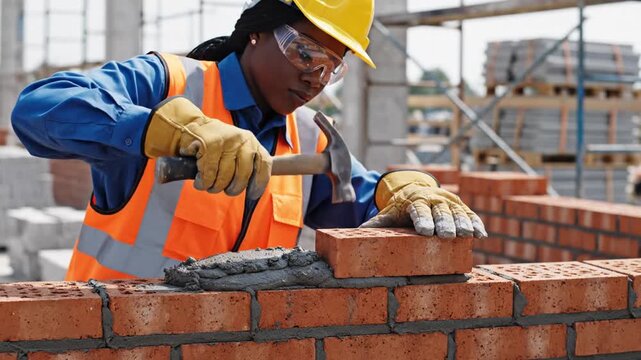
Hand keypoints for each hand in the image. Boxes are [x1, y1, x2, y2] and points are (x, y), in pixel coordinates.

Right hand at [144, 96, 271, 198]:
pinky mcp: (208, 144)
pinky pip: (208, 174)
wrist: (188, 126)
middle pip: (243, 175)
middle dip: (233, 188)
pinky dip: (203, 182)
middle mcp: (241, 139)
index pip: (264, 164)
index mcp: (251, 142)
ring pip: (224, 177)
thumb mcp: (236, 149)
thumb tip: (253, 188)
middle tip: (224, 190)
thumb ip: (247, 164)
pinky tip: (200, 180)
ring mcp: (225, 141)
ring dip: (215, 187)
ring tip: (209, 184)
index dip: (259, 183)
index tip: (252, 194)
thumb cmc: (214, 145)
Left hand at [360, 171, 486, 237]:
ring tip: (467, 235)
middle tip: (446, 236)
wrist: (416, 190)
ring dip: (462, 224)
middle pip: (440, 212)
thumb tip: (357, 233)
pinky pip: (469, 215)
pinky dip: (476, 224)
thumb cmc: (401, 208)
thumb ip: (376, 224)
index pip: (419, 211)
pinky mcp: (460, 207)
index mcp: (415, 201)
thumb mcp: (388, 214)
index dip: (422, 220)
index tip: (425, 232)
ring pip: (457, 213)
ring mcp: (448, 202)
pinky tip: (480, 235)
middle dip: (444, 223)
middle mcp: (433, 199)